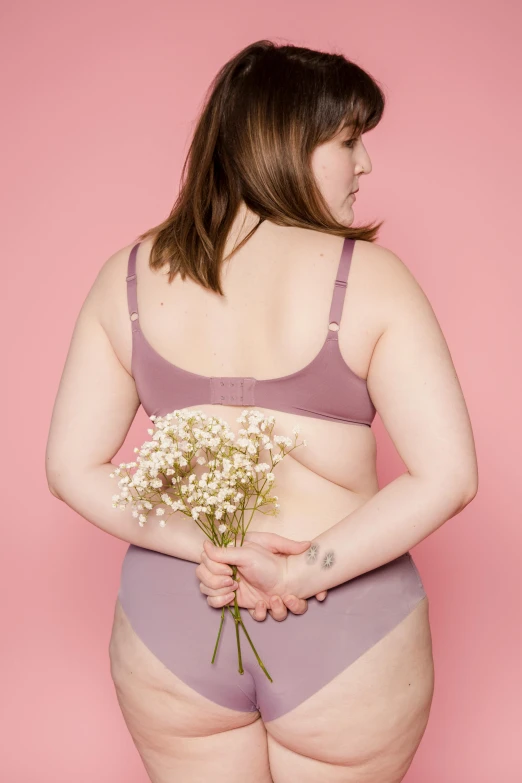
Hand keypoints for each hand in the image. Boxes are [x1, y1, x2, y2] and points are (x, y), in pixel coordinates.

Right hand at [196, 531, 326, 620]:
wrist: (286, 582)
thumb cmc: (270, 564)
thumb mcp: (247, 554)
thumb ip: (224, 551)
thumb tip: (204, 544)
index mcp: (227, 553)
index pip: (204, 560)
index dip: (213, 568)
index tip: (229, 570)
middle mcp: (224, 567)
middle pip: (202, 577)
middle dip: (217, 582)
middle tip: (234, 582)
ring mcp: (227, 583)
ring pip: (207, 591)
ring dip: (220, 593)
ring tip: (237, 589)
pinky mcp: (233, 597)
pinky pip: (215, 603)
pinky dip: (222, 602)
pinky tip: (234, 598)